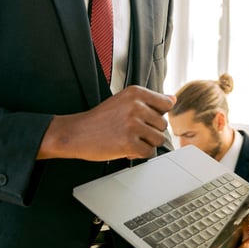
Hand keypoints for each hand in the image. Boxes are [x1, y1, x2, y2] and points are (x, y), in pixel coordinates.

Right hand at [37, 85, 174, 160]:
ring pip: (158, 139)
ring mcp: (132, 124)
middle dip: (150, 131)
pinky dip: (139, 154)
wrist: (76, 133)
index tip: (146, 119)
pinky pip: (148, 153)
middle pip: (163, 124)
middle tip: (132, 132)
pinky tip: (126, 149)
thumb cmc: (100, 119)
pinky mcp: (128, 143)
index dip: (157, 115)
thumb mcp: (124, 100)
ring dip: (145, 143)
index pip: (166, 104)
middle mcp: (136, 106)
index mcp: (136, 93)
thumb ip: (149, 100)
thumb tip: (172, 98)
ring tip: (129, 140)